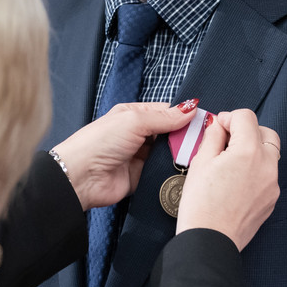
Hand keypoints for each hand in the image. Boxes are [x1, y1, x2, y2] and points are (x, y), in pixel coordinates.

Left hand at [52, 101, 201, 211]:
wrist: (81, 176)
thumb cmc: (99, 142)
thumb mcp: (134, 121)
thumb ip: (164, 117)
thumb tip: (190, 108)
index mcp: (134, 115)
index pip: (166, 112)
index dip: (185, 116)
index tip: (206, 121)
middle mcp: (137, 135)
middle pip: (170, 135)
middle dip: (186, 138)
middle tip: (206, 141)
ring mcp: (139, 157)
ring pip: (168, 155)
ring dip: (181, 156)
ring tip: (199, 156)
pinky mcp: (141, 178)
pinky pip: (162, 174)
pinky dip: (172, 173)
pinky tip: (186, 172)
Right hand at [175, 109, 281, 251]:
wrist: (210, 240)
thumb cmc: (201, 204)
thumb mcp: (200, 163)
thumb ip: (212, 137)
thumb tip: (218, 124)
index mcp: (248, 151)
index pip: (246, 117)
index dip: (228, 118)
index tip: (217, 128)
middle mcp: (267, 165)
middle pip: (266, 132)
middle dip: (247, 130)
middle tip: (226, 140)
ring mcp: (273, 184)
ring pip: (269, 154)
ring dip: (253, 150)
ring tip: (229, 163)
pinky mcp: (272, 199)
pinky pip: (268, 175)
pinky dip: (256, 170)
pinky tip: (235, 181)